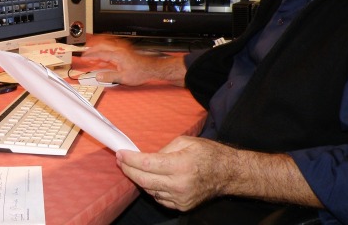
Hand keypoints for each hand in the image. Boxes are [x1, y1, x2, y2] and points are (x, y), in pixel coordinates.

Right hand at [80, 35, 185, 85]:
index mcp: (117, 55)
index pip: (100, 53)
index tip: (83, 58)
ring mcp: (122, 50)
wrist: (152, 68)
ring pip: (107, 45)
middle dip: (92, 49)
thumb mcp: (123, 78)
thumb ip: (109, 77)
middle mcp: (119, 50)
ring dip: (98, 49)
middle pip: (102, 46)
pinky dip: (105, 51)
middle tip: (85, 54)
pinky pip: (112, 48)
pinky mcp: (125, 51)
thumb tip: (98, 76)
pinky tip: (103, 58)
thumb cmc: (140, 72)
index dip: (90, 56)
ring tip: (92, 55)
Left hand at [116, 136, 232, 210]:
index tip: (120, 153)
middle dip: (128, 170)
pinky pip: (159, 198)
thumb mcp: (185, 142)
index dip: (130, 159)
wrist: (228, 173)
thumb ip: (163, 149)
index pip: (146, 164)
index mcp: (180, 165)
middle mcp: (179, 185)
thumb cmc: (208, 153)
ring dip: (138, 179)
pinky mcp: (182, 206)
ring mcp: (180, 198)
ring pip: (149, 190)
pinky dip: (152, 188)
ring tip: (132, 167)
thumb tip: (146, 157)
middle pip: (144, 180)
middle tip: (121, 160)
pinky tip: (149, 178)